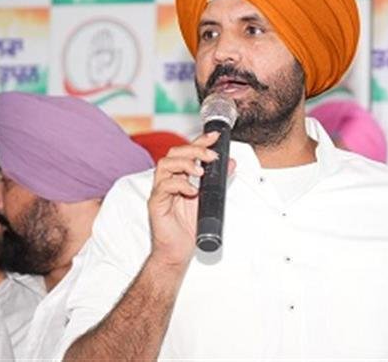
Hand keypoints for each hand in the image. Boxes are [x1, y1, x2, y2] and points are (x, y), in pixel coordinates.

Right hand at [147, 131, 233, 268]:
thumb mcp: (209, 199)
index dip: (200, 141)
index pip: (187, 152)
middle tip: (211, 156)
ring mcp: (160, 191)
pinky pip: (163, 187)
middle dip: (194, 150)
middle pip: (174, 153)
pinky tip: (192, 191)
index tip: (215, 136)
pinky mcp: (156, 204)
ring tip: (200, 172)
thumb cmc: (188, 227)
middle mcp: (168, 180)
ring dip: (185, 164)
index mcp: (179, 176)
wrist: (177, 251)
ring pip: (165, 165)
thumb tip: (231, 163)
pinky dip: (179, 185)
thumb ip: (218, 181)